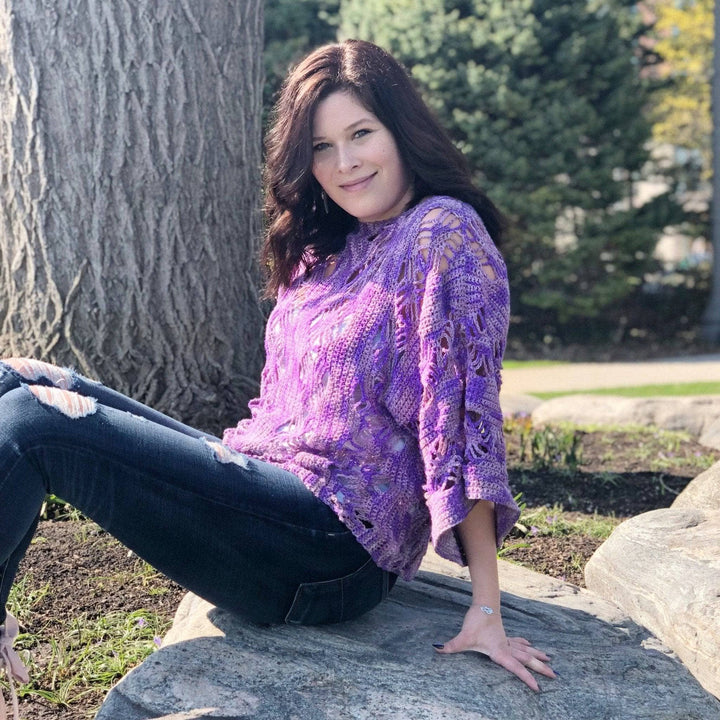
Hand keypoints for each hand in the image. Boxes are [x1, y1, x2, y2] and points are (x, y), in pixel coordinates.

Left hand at [433, 604, 555, 691]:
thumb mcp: (464, 636)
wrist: (484, 603)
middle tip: (555, 675)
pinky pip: (517, 642)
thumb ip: (452, 645)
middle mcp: (506, 647)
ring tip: (550, 662)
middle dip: (540, 668)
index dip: (526, 678)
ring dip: (537, 656)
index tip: (538, 688)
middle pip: (526, 659)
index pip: (515, 667)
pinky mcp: (503, 634)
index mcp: (500, 651)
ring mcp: (506, 640)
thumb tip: (437, 649)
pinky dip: (525, 645)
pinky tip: (530, 645)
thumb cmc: (476, 620)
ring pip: (525, 650)